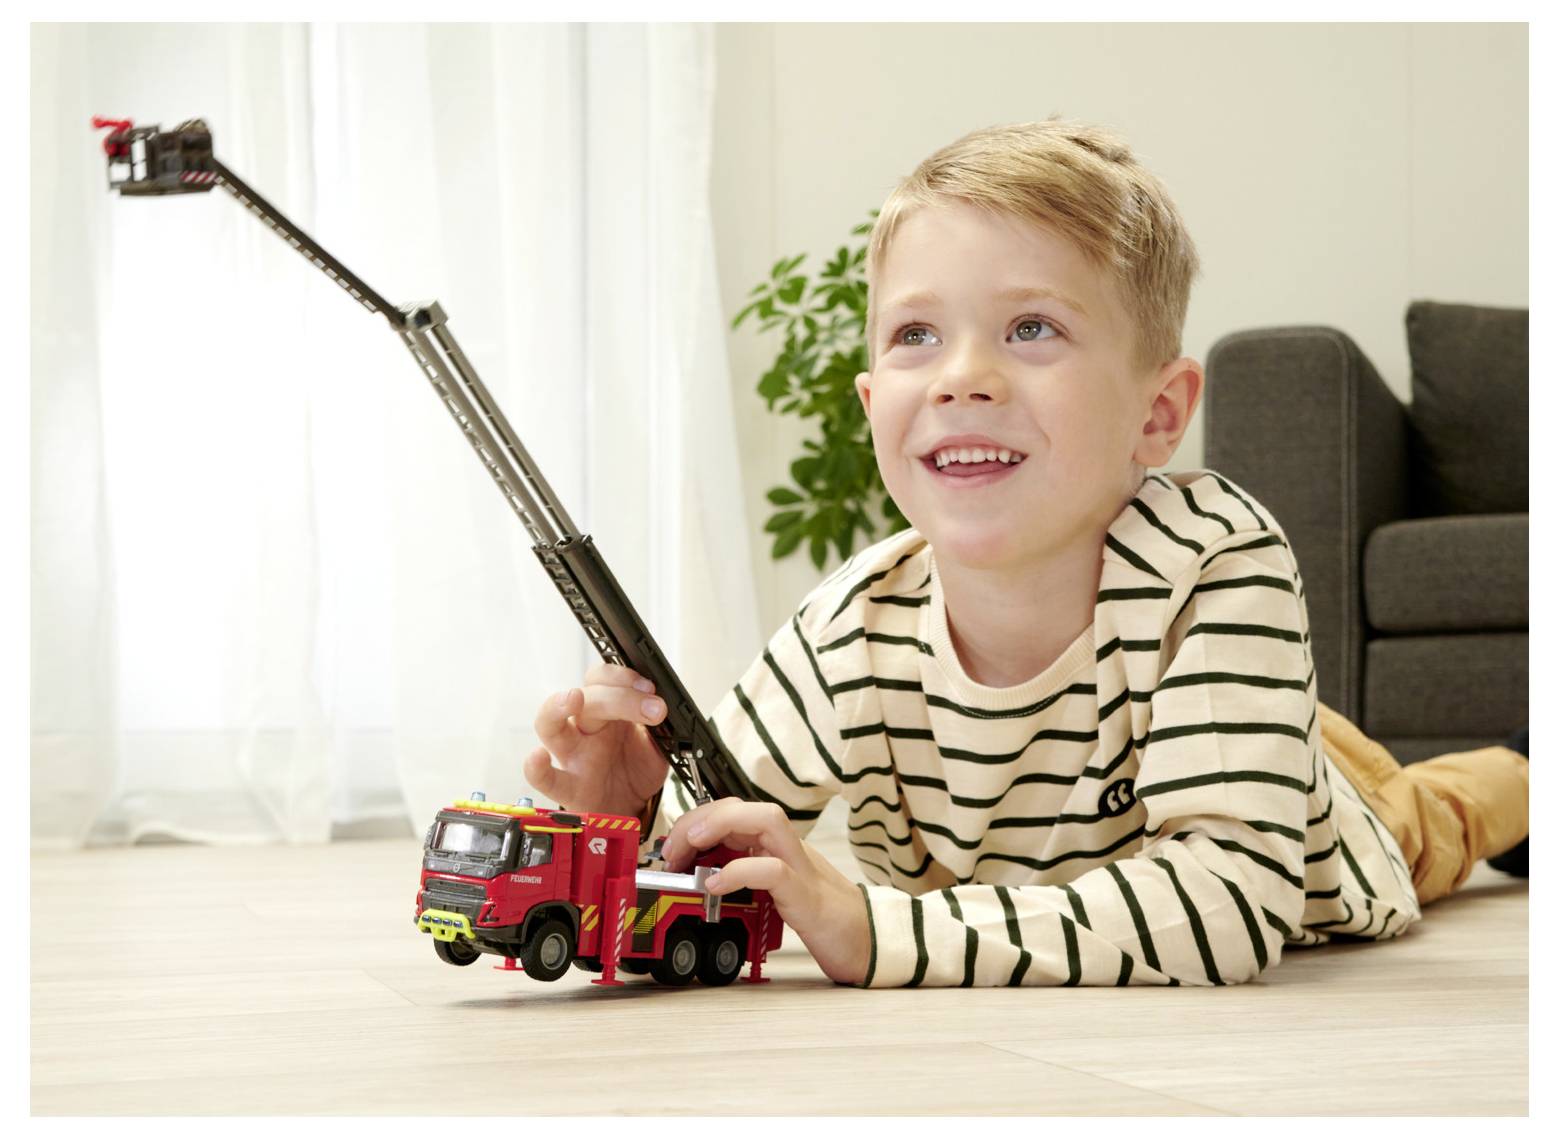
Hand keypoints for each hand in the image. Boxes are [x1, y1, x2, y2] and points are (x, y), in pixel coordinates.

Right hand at [524, 662, 669, 818]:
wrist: (632, 806)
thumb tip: (666, 708)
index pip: (604, 679)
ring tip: (573, 698)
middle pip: (587, 696)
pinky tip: (538, 757)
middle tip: (652, 707)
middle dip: (619, 695)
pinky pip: (543, 777)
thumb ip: (661, 727)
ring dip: (557, 706)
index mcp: (608, 711)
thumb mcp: (657, 743)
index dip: (625, 677)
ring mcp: (572, 755)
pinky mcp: (566, 787)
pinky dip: (535, 768)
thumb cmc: (636, 769)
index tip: (651, 689)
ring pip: (549, 723)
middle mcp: (585, 727)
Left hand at [661, 798, 870, 985]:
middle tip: (673, 848)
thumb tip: (699, 877)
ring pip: (766, 820)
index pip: (735, 812)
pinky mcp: (807, 896)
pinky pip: (773, 870)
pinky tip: (716, 884)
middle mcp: (788, 849)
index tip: (672, 847)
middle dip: (702, 817)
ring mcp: (801, 868)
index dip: (698, 820)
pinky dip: (740, 870)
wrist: (867, 943)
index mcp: (776, 847)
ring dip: (721, 824)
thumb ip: (744, 879)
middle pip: (747, 807)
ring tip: (690, 846)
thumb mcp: (772, 894)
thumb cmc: (819, 918)